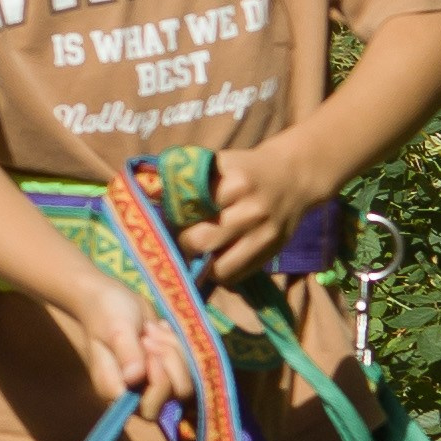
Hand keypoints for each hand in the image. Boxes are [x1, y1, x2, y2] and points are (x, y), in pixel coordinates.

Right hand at [64, 270, 197, 418]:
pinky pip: (189, 368)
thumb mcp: (116, 329)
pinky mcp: (166, 373)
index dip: (157, 380)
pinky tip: (161, 330)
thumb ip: (126, 353)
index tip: (147, 346)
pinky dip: (180, 346)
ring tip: (153, 330)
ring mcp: (152, 385)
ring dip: (174, 351)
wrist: (111, 299)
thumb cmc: (107, 313)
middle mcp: (135, 395)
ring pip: (184, 383)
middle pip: (172, 397)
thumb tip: (134, 378)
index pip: (148, 408)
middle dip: (169, 362)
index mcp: (115, 392)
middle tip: (149, 335)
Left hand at [177, 132, 328, 285]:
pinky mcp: (271, 253)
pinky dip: (221, 273)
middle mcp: (251, 210)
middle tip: (184, 237)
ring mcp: (263, 235)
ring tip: (201, 253)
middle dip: (185, 243)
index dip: (175, 216)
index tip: (169, 217)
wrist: (293, 178)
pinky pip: (236, 276)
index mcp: (235, 183)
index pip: (191, 209)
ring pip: (219, 267)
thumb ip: (188, 180)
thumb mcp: (219, 164)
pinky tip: (218, 259)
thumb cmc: (246, 170)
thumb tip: (147, 194)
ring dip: (203, 265)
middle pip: (201, 241)